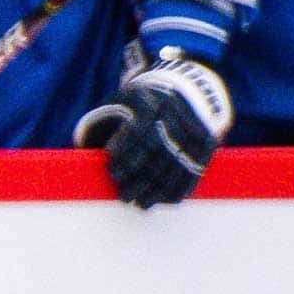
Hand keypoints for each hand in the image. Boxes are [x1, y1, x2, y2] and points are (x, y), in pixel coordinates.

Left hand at [74, 52, 230, 208]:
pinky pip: (197, 164)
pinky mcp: (206, 135)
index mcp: (145, 97)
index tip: (112, 172)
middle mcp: (172, 107)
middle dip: (141, 176)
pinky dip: (183, 184)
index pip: (138, 128)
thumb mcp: (111, 108)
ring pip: (179, 159)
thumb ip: (98, 131)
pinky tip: (168, 200)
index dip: (126, 153)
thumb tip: (87, 162)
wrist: (174, 90)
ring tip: (142, 204)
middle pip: (159, 147)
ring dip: (160, 187)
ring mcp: (192, 122)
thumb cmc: (129, 108)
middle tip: (125, 197)